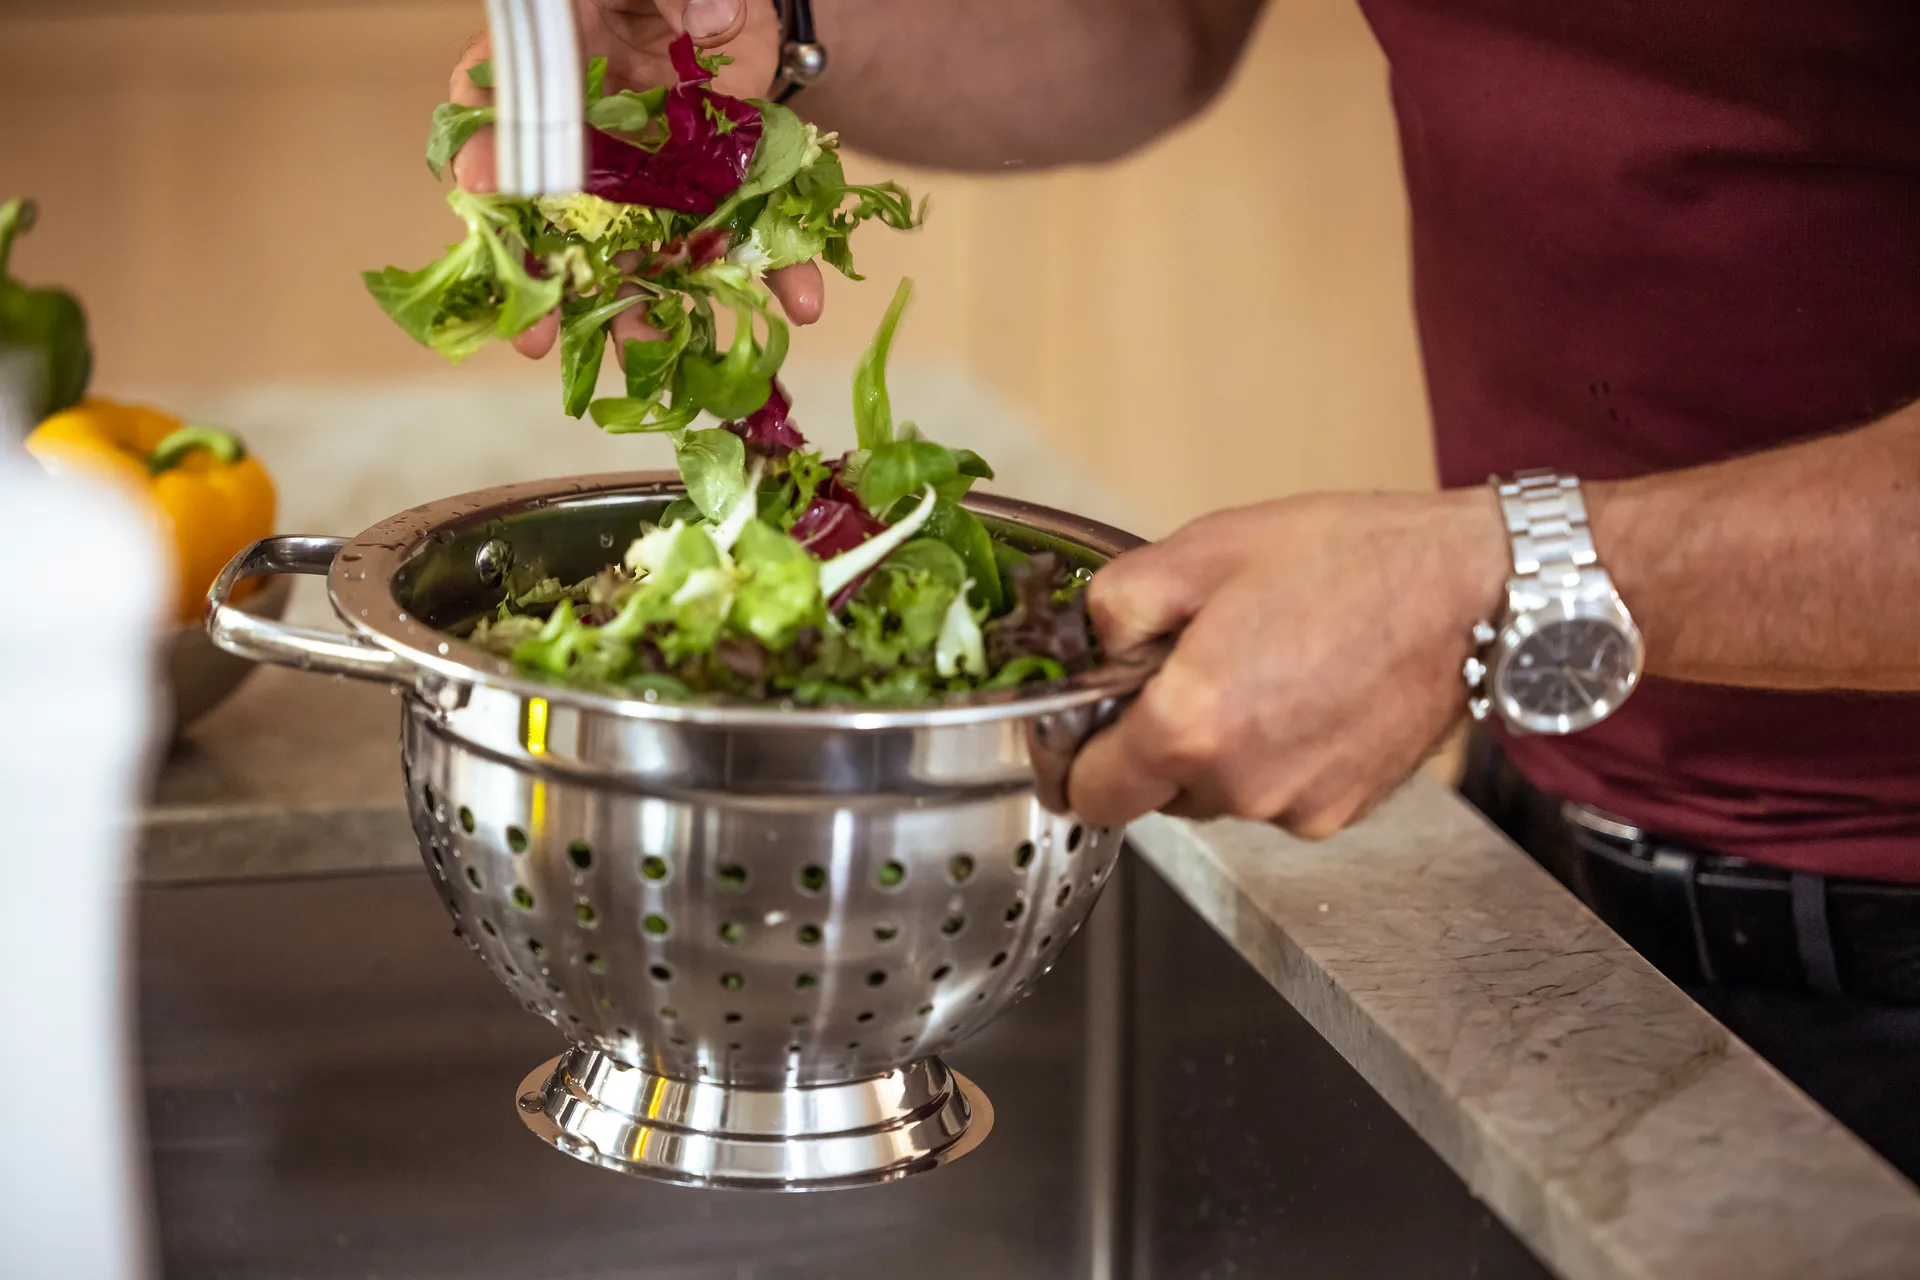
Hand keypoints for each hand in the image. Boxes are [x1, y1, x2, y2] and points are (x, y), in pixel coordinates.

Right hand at [446, 0, 825, 360]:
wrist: (722, 1)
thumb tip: (709, 24)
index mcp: (550, 63)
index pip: (496, 107)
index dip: (487, 150)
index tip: (482, 187)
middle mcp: (586, 135)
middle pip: (552, 215)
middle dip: (547, 281)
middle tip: (533, 335)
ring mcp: (647, 176)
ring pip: (637, 253)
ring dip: (645, 313)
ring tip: (657, 364)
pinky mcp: (709, 194)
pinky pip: (736, 239)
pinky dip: (774, 273)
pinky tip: (802, 303)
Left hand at [1068, 488, 1509, 836]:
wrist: (1469, 588)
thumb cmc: (1346, 560)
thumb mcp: (1201, 550)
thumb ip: (1116, 607)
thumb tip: (1093, 652)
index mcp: (1188, 724)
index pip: (1090, 795)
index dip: (1076, 761)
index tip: (1085, 730)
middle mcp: (1238, 785)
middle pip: (1154, 794)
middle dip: (1157, 741)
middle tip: (1197, 666)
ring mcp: (1295, 807)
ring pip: (1217, 795)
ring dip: (1220, 750)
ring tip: (1267, 670)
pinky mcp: (1342, 812)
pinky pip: (1276, 795)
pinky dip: (1277, 757)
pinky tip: (1309, 695)